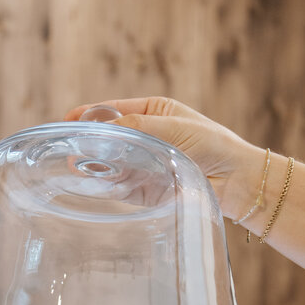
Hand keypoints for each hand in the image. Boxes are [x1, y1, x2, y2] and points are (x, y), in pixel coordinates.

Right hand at [64, 96, 263, 219]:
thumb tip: (98, 134)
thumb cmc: (213, 145)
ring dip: (96, 168)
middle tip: (69, 151)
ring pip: (110, 165)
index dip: (88, 115)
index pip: (112, 112)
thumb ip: (135, 130)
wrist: (237, 182)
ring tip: (79, 169)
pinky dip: (109, 188)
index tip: (66, 121)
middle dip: (89, 145)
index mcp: (152, 114)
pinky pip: (121, 189)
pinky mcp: (146, 192)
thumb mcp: (171, 128)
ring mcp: (144, 166)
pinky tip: (100, 186)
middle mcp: (146, 139)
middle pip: (107, 139)